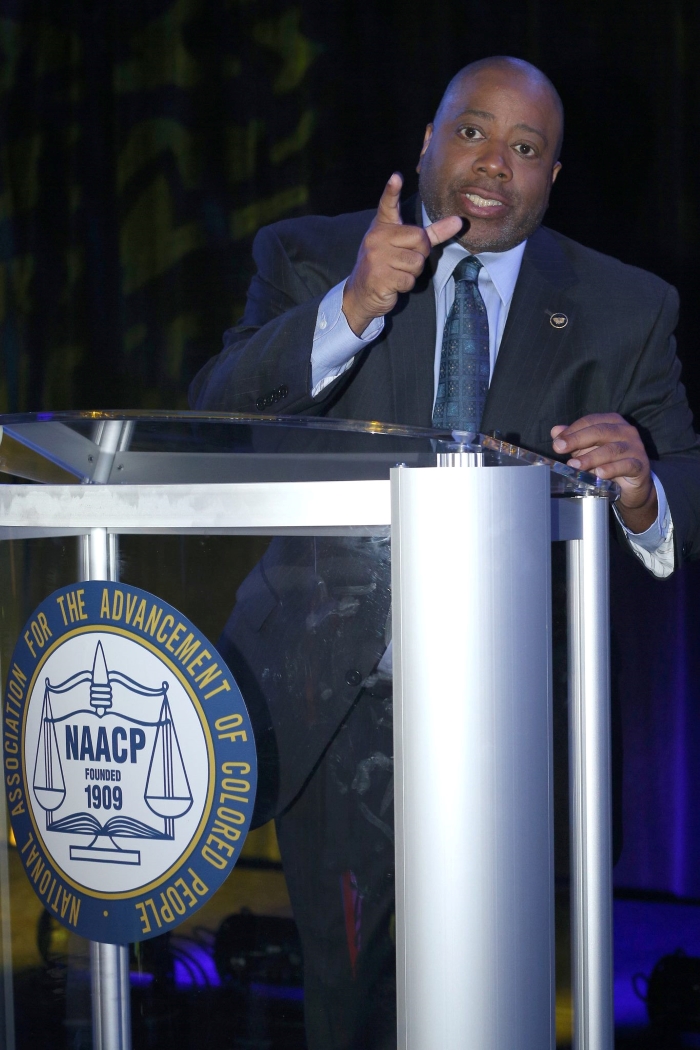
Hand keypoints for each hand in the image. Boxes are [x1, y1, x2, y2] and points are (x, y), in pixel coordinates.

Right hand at [342, 172, 461, 335]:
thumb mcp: (406, 246)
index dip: (392, 191)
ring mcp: (375, 257)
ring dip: (413, 272)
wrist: (361, 293)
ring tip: (397, 272)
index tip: (396, 177)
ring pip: (416, 262)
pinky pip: (408, 279)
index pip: (388, 205)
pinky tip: (393, 284)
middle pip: (419, 239)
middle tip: (404, 260)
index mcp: (383, 226)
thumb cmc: (387, 265)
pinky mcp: (378, 276)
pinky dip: (406, 285)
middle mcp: (377, 237)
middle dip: (420, 254)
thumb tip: (459, 221)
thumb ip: (432, 233)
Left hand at [551, 413, 657, 533]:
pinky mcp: (641, 465)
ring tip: (574, 465)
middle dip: (578, 439)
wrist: (632, 485)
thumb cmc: (608, 462)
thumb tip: (555, 431)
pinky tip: (599, 473)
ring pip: (612, 449)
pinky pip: (626, 465)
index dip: (572, 430)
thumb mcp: (588, 450)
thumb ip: (573, 440)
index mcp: (613, 422)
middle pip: (601, 431)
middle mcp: (626, 431)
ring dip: (591, 457)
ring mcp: (636, 447)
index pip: (591, 421)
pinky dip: (611, 469)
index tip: (557, 441)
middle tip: (560, 448)